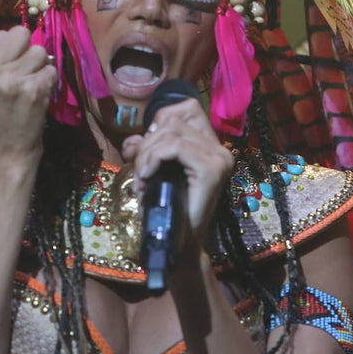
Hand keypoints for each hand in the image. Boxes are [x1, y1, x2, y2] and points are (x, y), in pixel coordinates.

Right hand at [0, 26, 56, 166]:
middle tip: (22, 75)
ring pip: (39, 51)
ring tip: (28, 89)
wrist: (3, 155)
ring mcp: (8, 79)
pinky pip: (51, 69)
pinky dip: (48, 82)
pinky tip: (36, 98)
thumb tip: (21, 35)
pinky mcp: (30, 88)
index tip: (8, 71)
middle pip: (21, 34)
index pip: (1, 34)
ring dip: (39, 68)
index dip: (11, 51)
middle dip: (26, 51)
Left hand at [120, 98, 233, 256]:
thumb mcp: (152, 170)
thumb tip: (132, 140)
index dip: (161, 121)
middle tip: (140, 172)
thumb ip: (145, 150)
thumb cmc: (166, 209)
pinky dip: (153, 158)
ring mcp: (218, 157)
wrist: (179, 245)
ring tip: (143, 180)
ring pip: (171, 132)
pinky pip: (174, 147)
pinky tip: (147, 177)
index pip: (186, 108)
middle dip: (147, 143)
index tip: (149, 149)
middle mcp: (219, 148)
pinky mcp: (211, 168)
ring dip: (147, 155)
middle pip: (173, 119)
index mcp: (210, 145)